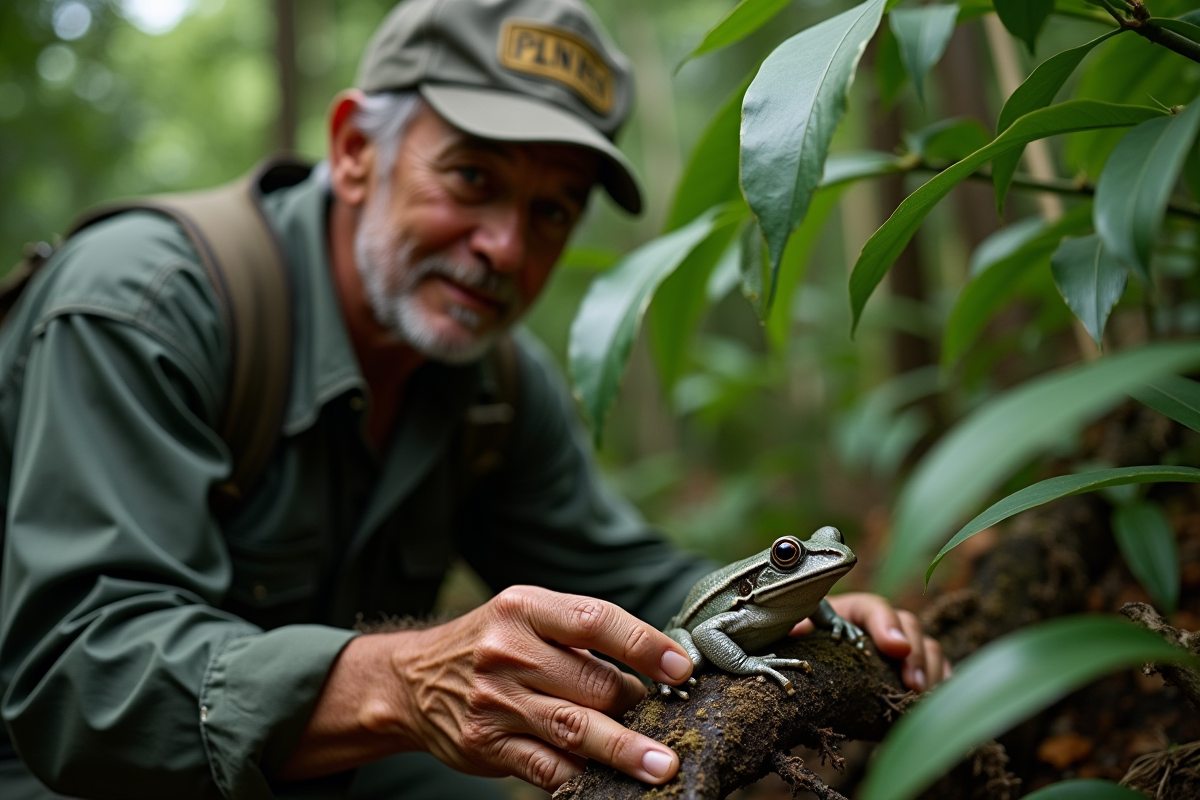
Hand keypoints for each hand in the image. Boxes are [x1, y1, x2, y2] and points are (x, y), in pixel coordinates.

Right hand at [384, 586, 692, 789]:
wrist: (412, 680)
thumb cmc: (490, 644)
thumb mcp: (526, 616)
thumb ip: (581, 636)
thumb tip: (656, 666)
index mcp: (524, 609)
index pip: (594, 620)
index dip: (644, 644)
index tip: (682, 668)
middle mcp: (507, 652)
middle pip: (592, 681)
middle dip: (636, 703)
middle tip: (668, 716)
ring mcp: (495, 701)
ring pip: (574, 727)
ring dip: (625, 749)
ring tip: (662, 765)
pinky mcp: (487, 745)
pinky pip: (547, 766)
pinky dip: (581, 774)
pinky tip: (606, 779)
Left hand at [789, 592, 949, 691]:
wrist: (816, 675)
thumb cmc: (807, 649)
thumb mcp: (799, 637)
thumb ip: (798, 629)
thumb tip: (796, 629)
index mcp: (851, 611)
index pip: (875, 607)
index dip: (886, 623)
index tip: (894, 647)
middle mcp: (880, 624)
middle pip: (908, 625)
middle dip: (914, 653)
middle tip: (912, 683)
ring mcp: (900, 645)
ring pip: (928, 646)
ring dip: (929, 670)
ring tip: (921, 695)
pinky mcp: (912, 669)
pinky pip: (938, 668)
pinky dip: (941, 682)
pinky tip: (935, 699)